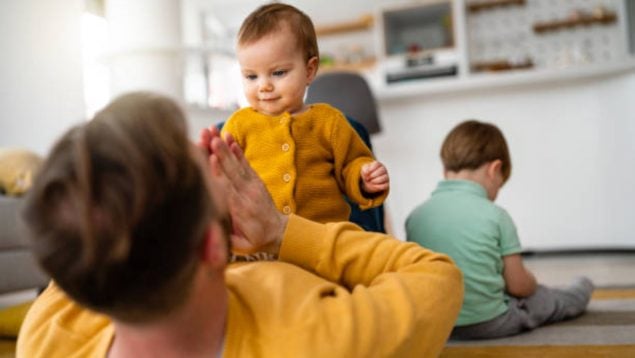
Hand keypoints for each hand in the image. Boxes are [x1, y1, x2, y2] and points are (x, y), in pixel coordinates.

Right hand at [198, 126, 286, 254]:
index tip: (211, 157)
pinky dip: (237, 150)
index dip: (218, 172)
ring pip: (236, 164)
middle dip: (218, 153)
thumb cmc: (254, 239)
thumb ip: (226, 235)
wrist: (278, 232)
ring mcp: (252, 186)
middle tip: (208, 136)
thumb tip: (209, 229)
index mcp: (240, 210)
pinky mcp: (255, 180)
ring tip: (214, 131)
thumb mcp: (240, 244)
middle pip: (230, 171)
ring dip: (225, 147)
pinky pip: (245, 163)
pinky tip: (230, 138)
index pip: (226, 188)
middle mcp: (246, 194)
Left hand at [361, 161, 388, 193]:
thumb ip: (365, 169)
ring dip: (376, 180)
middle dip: (373, 175)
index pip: (377, 164)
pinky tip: (373, 186)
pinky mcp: (386, 184)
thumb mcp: (364, 169)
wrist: (368, 181)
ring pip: (384, 178)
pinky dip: (378, 186)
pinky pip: (385, 185)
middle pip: (382, 170)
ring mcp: (386, 176)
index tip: (366, 173)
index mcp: (378, 164)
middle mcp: (383, 170)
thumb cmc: (367, 173)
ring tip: (371, 181)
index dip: (371, 169)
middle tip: (368, 178)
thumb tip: (366, 172)